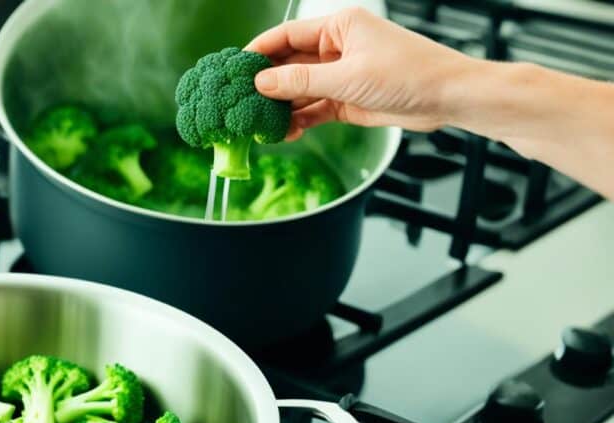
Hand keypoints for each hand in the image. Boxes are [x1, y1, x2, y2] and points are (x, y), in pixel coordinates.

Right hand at [245, 7, 474, 140]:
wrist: (449, 98)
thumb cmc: (408, 73)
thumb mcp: (347, 77)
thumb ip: (301, 81)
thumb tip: (261, 84)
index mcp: (339, 27)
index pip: (287, 35)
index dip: (259, 52)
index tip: (235, 70)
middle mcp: (338, 48)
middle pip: (290, 64)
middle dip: (267, 85)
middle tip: (240, 104)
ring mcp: (342, 75)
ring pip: (300, 91)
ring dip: (282, 108)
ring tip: (260, 125)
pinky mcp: (348, 100)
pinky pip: (314, 110)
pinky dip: (299, 121)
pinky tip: (284, 133)